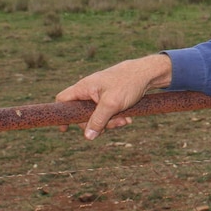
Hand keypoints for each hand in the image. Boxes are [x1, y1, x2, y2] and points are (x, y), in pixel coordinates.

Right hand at [55, 54, 172, 139]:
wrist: (148, 73)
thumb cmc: (128, 83)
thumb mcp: (112, 104)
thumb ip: (98, 120)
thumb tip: (87, 137)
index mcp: (84, 87)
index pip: (63, 100)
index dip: (62, 114)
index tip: (65, 129)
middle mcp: (90, 90)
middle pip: (83, 113)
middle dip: (97, 123)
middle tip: (112, 125)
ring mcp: (100, 93)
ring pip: (98, 114)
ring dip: (110, 121)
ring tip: (125, 120)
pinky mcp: (111, 96)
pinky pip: (108, 111)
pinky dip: (116, 116)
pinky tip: (128, 118)